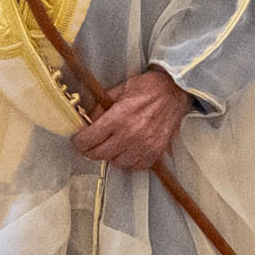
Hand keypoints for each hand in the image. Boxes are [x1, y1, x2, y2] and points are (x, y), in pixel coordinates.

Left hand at [71, 66, 189, 172]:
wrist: (176, 91)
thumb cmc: (149, 88)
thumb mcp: (119, 90)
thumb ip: (101, 107)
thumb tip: (87, 121)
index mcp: (119, 116)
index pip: (89, 139)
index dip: (79, 142)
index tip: (78, 141)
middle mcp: (131, 133)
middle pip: (99, 154)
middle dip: (89, 151)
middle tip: (88, 146)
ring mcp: (145, 145)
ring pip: (117, 163)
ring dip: (111, 156)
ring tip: (112, 146)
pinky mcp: (156, 151)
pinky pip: (135, 166)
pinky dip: (129, 161)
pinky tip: (129, 150)